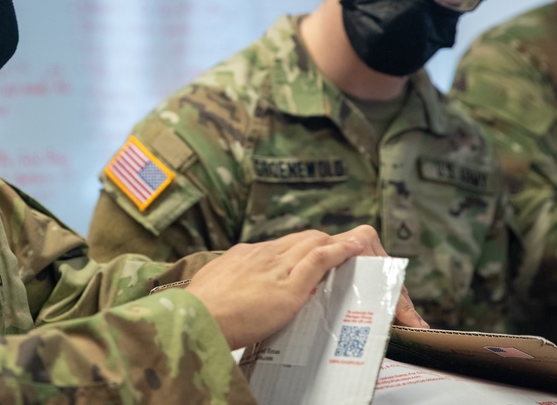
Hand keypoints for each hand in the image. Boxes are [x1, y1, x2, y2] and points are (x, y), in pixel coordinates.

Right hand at [186, 226, 425, 349]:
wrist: (197, 318)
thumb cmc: (199, 312)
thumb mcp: (212, 289)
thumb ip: (229, 287)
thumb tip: (230, 294)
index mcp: (244, 255)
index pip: (280, 246)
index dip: (299, 250)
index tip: (309, 256)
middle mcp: (262, 254)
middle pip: (302, 239)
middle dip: (323, 244)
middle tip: (341, 252)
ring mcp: (277, 266)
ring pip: (315, 243)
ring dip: (338, 244)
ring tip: (359, 247)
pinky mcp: (290, 284)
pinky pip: (322, 258)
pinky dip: (342, 251)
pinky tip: (357, 249)